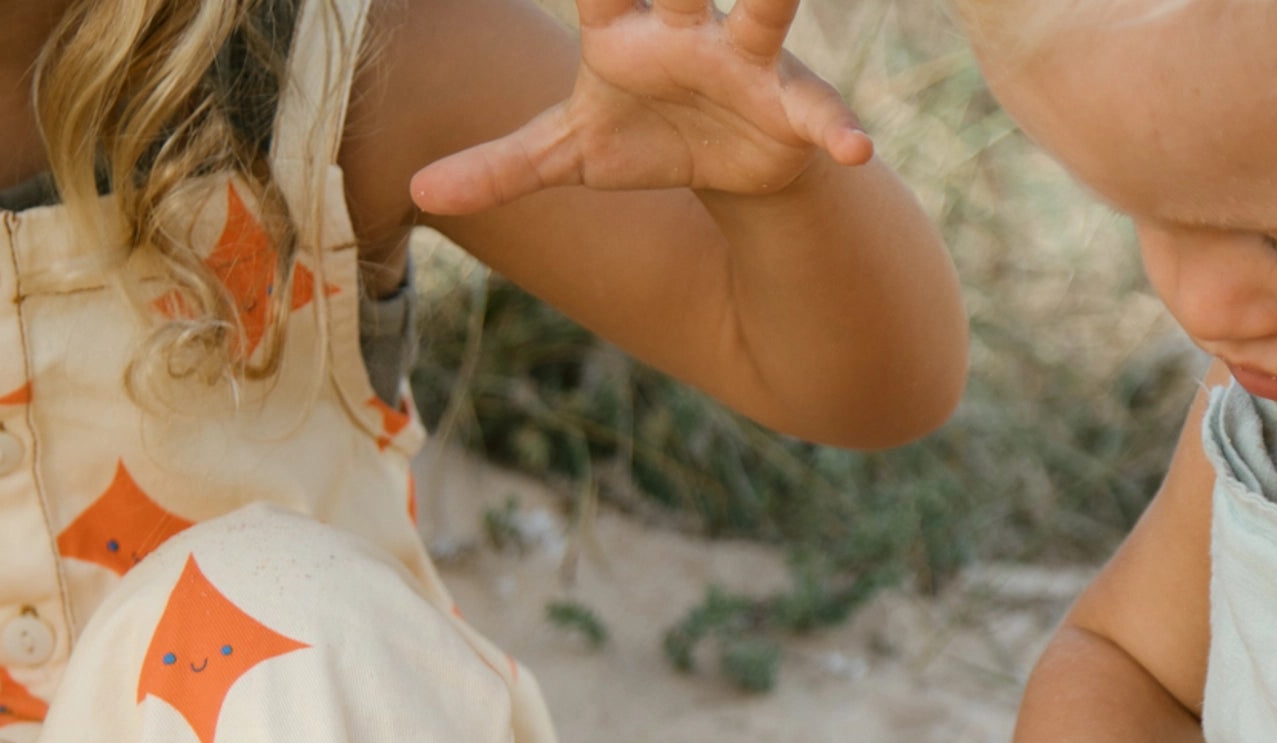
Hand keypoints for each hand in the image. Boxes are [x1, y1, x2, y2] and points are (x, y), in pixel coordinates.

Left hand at [410, 0, 873, 216]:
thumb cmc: (640, 134)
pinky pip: (817, 115)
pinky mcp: (789, 107)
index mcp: (620, 30)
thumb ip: (498, 166)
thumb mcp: (566, 155)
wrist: (722, 162)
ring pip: (761, 12)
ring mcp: (741, 60)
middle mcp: (683, 29)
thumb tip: (419, 190)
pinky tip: (857, 151)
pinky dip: (838, 131)